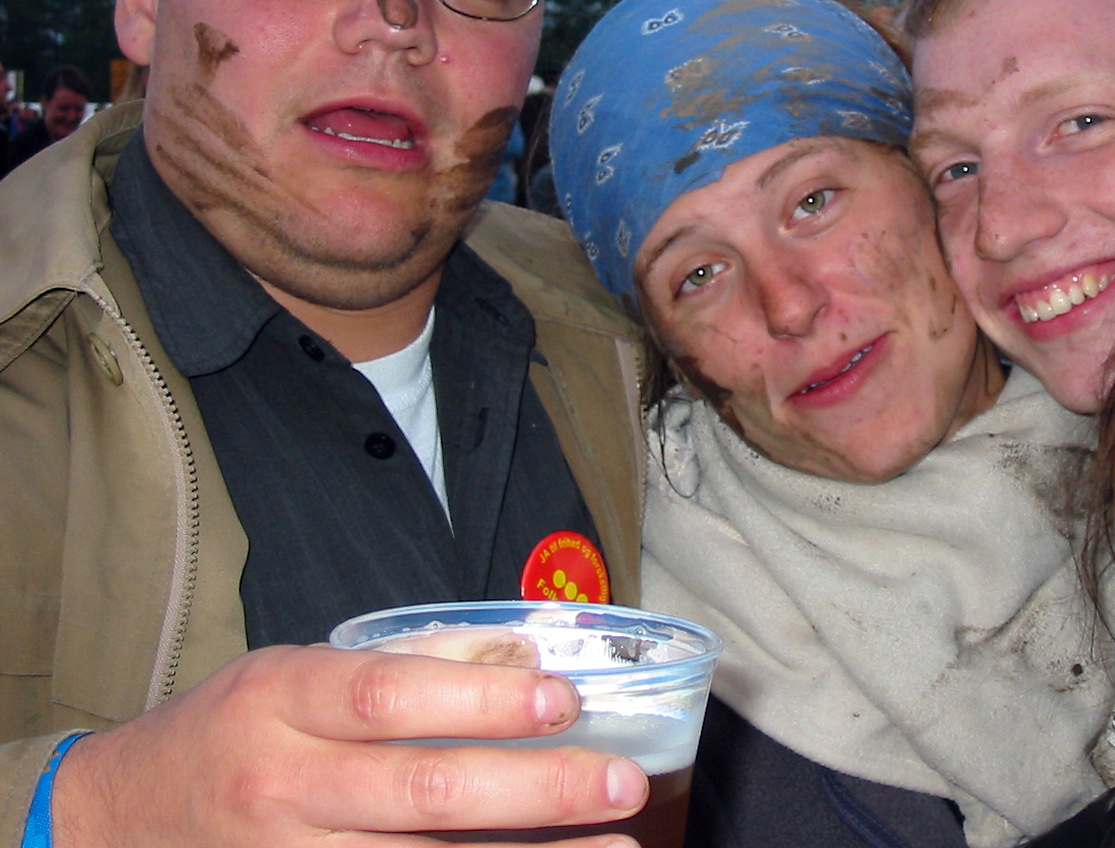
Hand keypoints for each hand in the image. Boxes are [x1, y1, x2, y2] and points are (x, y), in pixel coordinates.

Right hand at [52, 644, 648, 846]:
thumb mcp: (292, 672)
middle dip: (534, 790)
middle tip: (620, 781)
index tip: (562, 700)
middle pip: (422, 793)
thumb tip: (522, 660)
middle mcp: (286, 784)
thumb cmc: (230, 730)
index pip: (389, 696)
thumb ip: (400, 669)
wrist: (119, 820)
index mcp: (283, 700)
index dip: (480, 700)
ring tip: (615, 846)